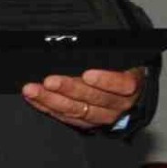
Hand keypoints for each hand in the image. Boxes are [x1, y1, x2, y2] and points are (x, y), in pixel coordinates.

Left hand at [24, 64, 142, 129]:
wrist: (132, 97)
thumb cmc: (124, 73)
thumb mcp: (126, 60)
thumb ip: (110, 55)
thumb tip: (85, 44)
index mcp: (130, 86)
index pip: (123, 85)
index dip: (106, 80)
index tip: (88, 74)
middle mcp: (118, 104)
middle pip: (94, 98)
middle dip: (69, 89)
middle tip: (50, 81)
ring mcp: (103, 116)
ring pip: (77, 110)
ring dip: (52, 100)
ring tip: (34, 90)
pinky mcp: (88, 123)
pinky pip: (66, 117)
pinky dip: (47, 107)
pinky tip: (34, 99)